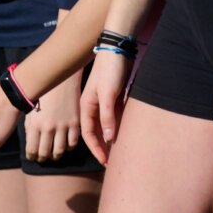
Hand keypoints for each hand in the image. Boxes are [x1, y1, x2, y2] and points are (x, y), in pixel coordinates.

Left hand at [25, 72, 82, 163]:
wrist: (61, 79)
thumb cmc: (44, 94)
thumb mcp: (32, 109)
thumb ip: (30, 127)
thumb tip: (31, 142)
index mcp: (35, 124)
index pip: (32, 150)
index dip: (32, 156)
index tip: (33, 156)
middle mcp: (48, 127)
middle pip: (45, 153)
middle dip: (42, 158)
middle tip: (43, 158)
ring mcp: (62, 126)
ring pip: (59, 151)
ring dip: (56, 156)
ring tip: (54, 154)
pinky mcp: (74, 122)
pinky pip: (73, 143)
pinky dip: (69, 148)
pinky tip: (66, 145)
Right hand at [79, 48, 132, 163]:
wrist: (118, 49)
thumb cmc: (110, 70)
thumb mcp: (108, 95)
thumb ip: (107, 116)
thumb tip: (109, 138)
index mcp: (87, 107)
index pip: (89, 134)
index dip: (97, 149)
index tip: (106, 162)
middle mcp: (94, 107)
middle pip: (97, 132)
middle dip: (103, 148)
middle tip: (112, 163)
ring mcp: (104, 103)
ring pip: (107, 126)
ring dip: (112, 139)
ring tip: (120, 152)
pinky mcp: (114, 98)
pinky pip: (115, 118)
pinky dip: (118, 127)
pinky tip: (125, 135)